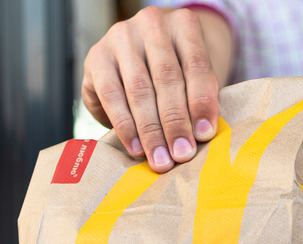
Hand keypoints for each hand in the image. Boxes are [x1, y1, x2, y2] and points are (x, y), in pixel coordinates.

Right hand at [82, 6, 231, 172]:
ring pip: (139, 90)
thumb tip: (200, 137)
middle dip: (175, 122)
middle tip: (182, 154)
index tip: (205, 135)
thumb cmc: (178, 71)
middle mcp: (151, 24)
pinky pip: (111, 96)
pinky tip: (136, 148)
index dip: (202, 103)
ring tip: (160, 159)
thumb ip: (199, 99)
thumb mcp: (193, 76)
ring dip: (150, 130)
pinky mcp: (97, 57)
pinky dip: (125, 126)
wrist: (143, 53)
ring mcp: (121, 37)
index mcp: (184, 25)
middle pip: (167, 78)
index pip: (197, 66)